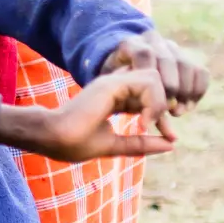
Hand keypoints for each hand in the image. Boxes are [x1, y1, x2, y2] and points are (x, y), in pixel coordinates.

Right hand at [0, 69, 178, 163]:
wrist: (53, 138)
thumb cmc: (76, 143)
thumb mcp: (117, 145)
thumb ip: (141, 143)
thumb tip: (170, 145)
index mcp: (114, 98)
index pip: (149, 95)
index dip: (162, 113)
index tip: (168, 137)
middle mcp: (115, 87)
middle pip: (157, 82)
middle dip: (166, 104)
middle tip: (163, 129)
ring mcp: (112, 82)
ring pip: (155, 78)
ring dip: (160, 102)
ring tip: (150, 123)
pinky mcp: (111, 83)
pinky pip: (148, 82)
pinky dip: (154, 102)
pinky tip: (144, 121)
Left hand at [99, 31, 208, 112]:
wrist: (122, 67)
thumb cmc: (116, 85)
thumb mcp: (115, 92)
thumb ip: (131, 105)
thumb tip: (165, 139)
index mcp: (129, 44)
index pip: (144, 55)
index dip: (151, 81)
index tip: (150, 106)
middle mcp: (152, 40)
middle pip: (168, 60)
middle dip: (171, 89)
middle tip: (170, 111)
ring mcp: (171, 47)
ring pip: (188, 65)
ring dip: (187, 92)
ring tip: (179, 112)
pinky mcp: (187, 57)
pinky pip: (200, 71)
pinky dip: (198, 90)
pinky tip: (189, 105)